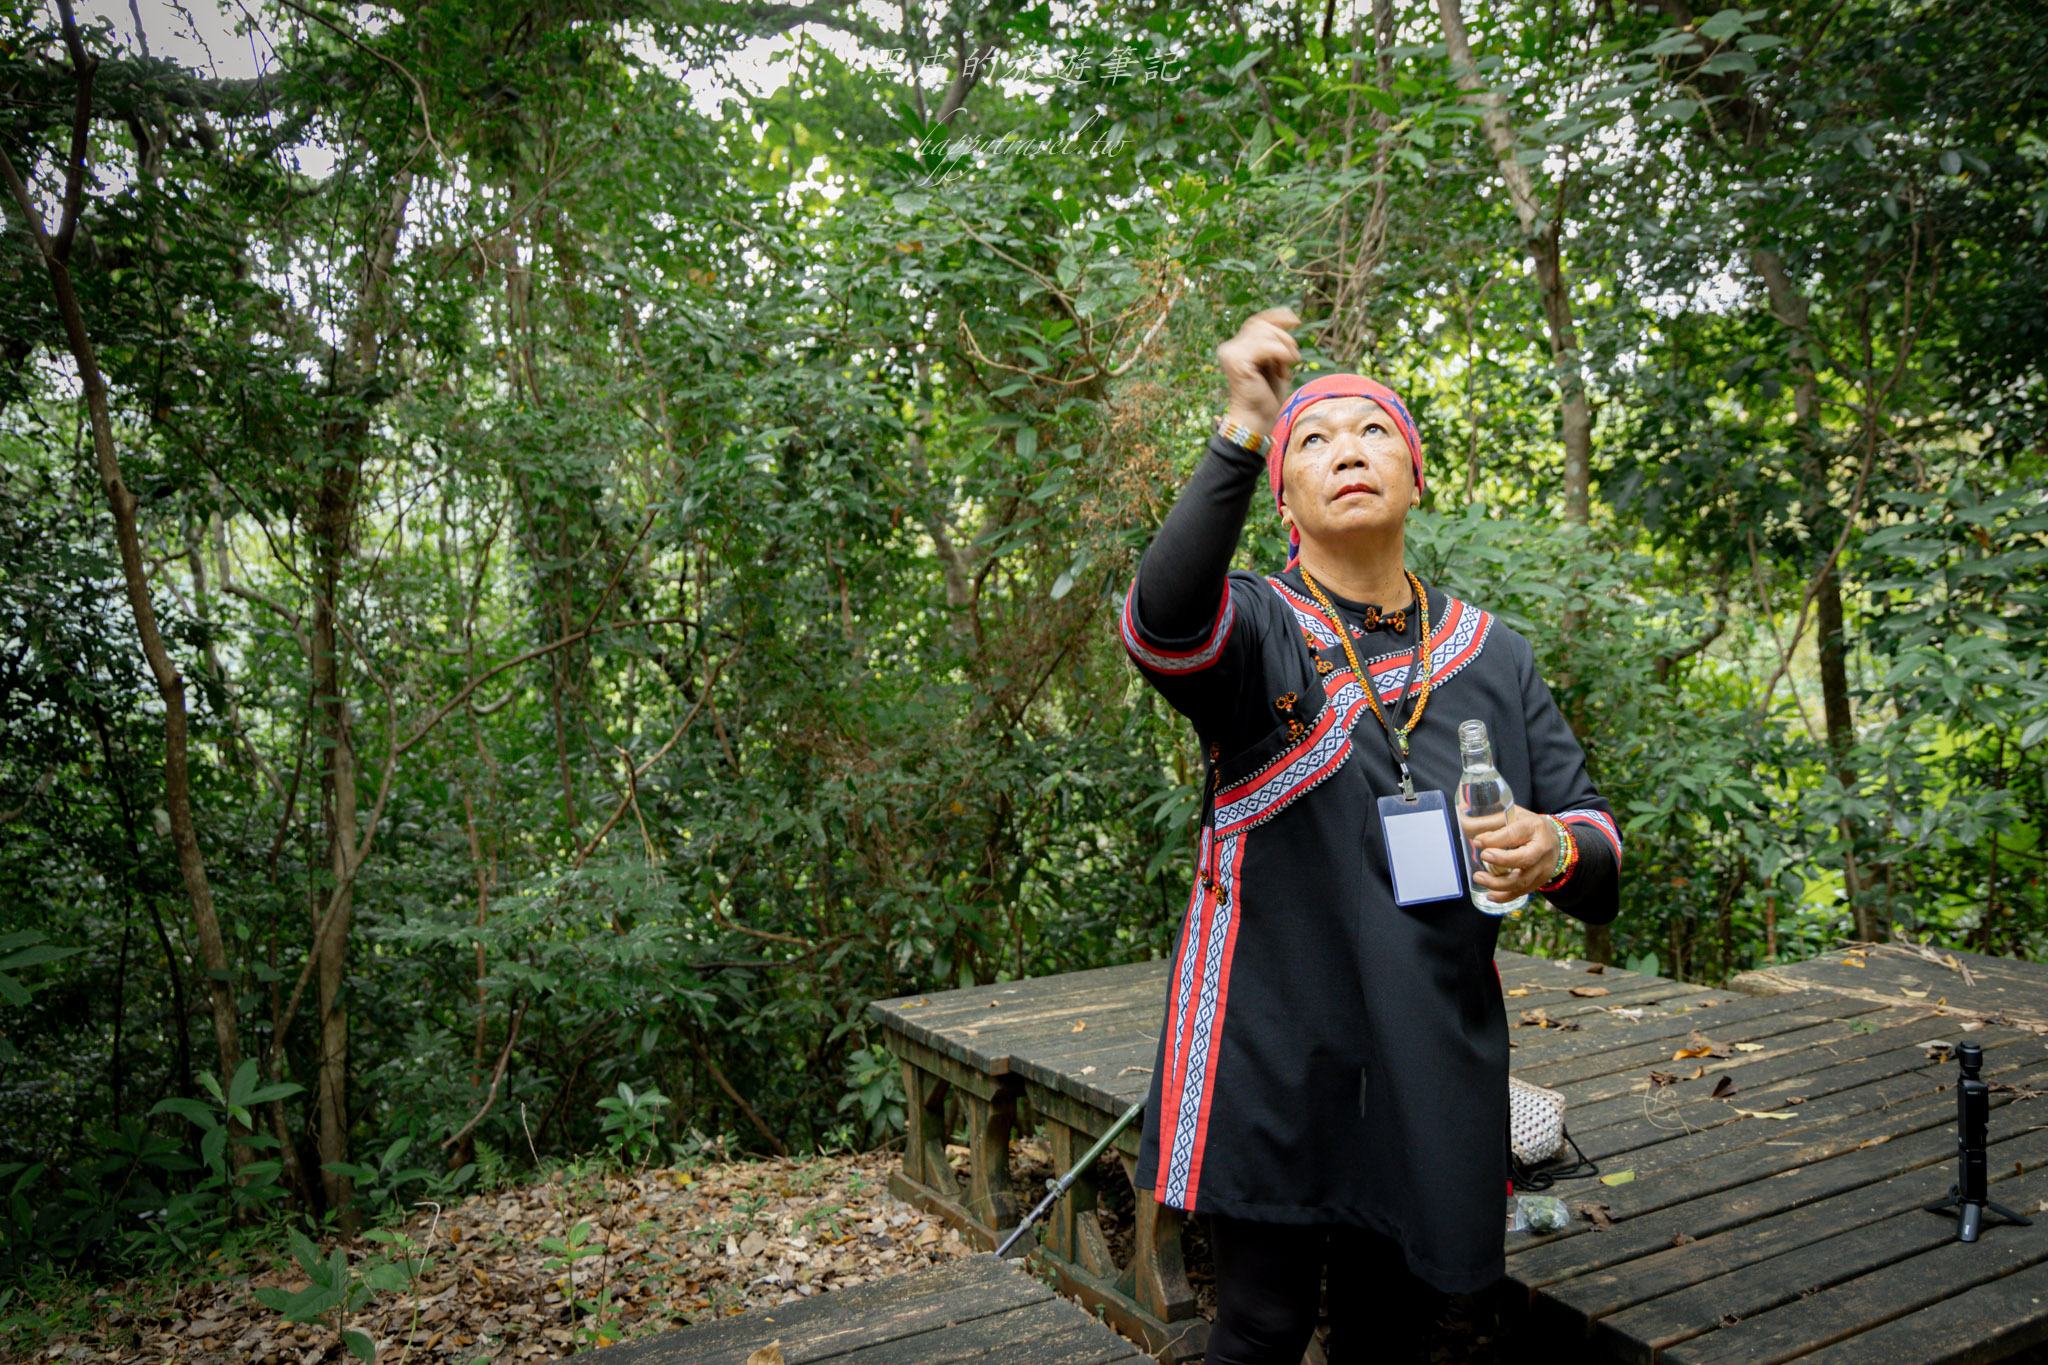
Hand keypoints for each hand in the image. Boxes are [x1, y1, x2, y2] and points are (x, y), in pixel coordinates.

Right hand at [1216, 306, 1300, 434]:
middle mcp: (1229, 348)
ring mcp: (1231, 354)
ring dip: (1284, 349)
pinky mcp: (1237, 362)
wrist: (1257, 420)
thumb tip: (1289, 320)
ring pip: (1265, 333)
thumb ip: (1276, 342)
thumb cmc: (1267, 395)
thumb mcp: (1275, 363)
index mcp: (1235, 348)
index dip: (1276, 316)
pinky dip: (1282, 355)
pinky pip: (1267, 347)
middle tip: (1293, 358)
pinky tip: (1284, 371)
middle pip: (1261, 325)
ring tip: (1289, 366)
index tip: (1296, 321)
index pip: (1256, 321)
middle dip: (1284, 338)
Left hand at [1465, 805, 1559, 903]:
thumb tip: (1465, 828)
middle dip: (1503, 860)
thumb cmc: (1527, 826)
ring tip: (1479, 878)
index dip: (1495, 839)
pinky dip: (1505, 896)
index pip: (1515, 833)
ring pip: (1523, 880)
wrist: (1554, 839)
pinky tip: (1490, 895)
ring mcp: (1543, 867)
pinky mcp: (1540, 881)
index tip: (1478, 842)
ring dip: (1498, 883)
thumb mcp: (1511, 815)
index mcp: (1534, 827)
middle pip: (1526, 858)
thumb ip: (1489, 823)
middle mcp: (1542, 848)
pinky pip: (1523, 892)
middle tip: (1484, 857)